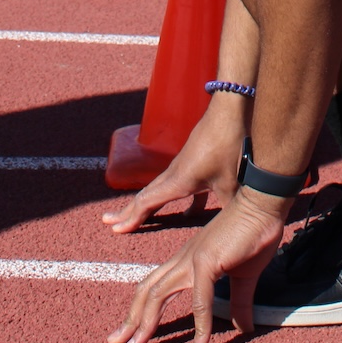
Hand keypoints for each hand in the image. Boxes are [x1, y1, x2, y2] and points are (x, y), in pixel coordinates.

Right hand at [101, 100, 245, 234]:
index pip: (147, 203)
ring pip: (158, 190)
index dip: (131, 218)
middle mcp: (174, 175)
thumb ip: (228, 208)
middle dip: (127, 211)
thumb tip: (233, 231)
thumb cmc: (227, 145)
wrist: (229, 111)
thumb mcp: (230, 182)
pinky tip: (185, 216)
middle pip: (144, 197)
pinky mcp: (192, 162)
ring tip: (136, 218)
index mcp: (178, 181)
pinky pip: (177, 186)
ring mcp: (181, 167)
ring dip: (146, 206)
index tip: (115, 230)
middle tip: (108, 222)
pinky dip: (175, 202)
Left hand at [107, 186, 287, 342]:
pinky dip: (199, 328)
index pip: (155, 285)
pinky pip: (200, 302)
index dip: (140, 309)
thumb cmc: (254, 233)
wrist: (264, 204)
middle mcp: (184, 258)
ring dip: (145, 324)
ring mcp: (193, 259)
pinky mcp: (208, 262)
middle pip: (147, 291)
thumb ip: (238, 302)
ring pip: (158, 294)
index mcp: (187, 259)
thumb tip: (243, 327)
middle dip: (131, 320)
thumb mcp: (244, 276)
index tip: (129, 332)